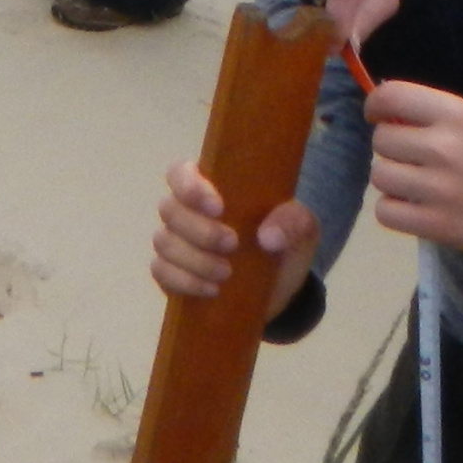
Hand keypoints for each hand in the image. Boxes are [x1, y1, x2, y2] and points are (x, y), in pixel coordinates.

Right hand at [152, 159, 319, 303]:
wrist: (281, 289)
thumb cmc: (284, 243)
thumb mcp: (301, 228)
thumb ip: (293, 222)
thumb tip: (268, 238)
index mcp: (210, 186)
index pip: (181, 173)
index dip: (190, 186)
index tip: (218, 207)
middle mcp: (186, 210)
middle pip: (170, 209)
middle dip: (199, 230)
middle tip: (232, 244)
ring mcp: (175, 242)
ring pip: (164, 242)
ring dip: (194, 259)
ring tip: (226, 273)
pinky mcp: (171, 273)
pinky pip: (161, 272)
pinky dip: (184, 281)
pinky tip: (211, 290)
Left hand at [363, 82, 462, 296]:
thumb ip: (440, 117)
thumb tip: (390, 114)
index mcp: (459, 115)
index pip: (390, 96)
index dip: (376, 106)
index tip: (380, 116)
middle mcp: (443, 147)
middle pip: (381, 140)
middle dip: (392, 148)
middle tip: (413, 159)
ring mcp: (437, 189)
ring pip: (378, 175)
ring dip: (392, 180)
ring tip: (416, 186)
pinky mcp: (434, 225)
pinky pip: (384, 212)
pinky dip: (395, 211)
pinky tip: (415, 209)